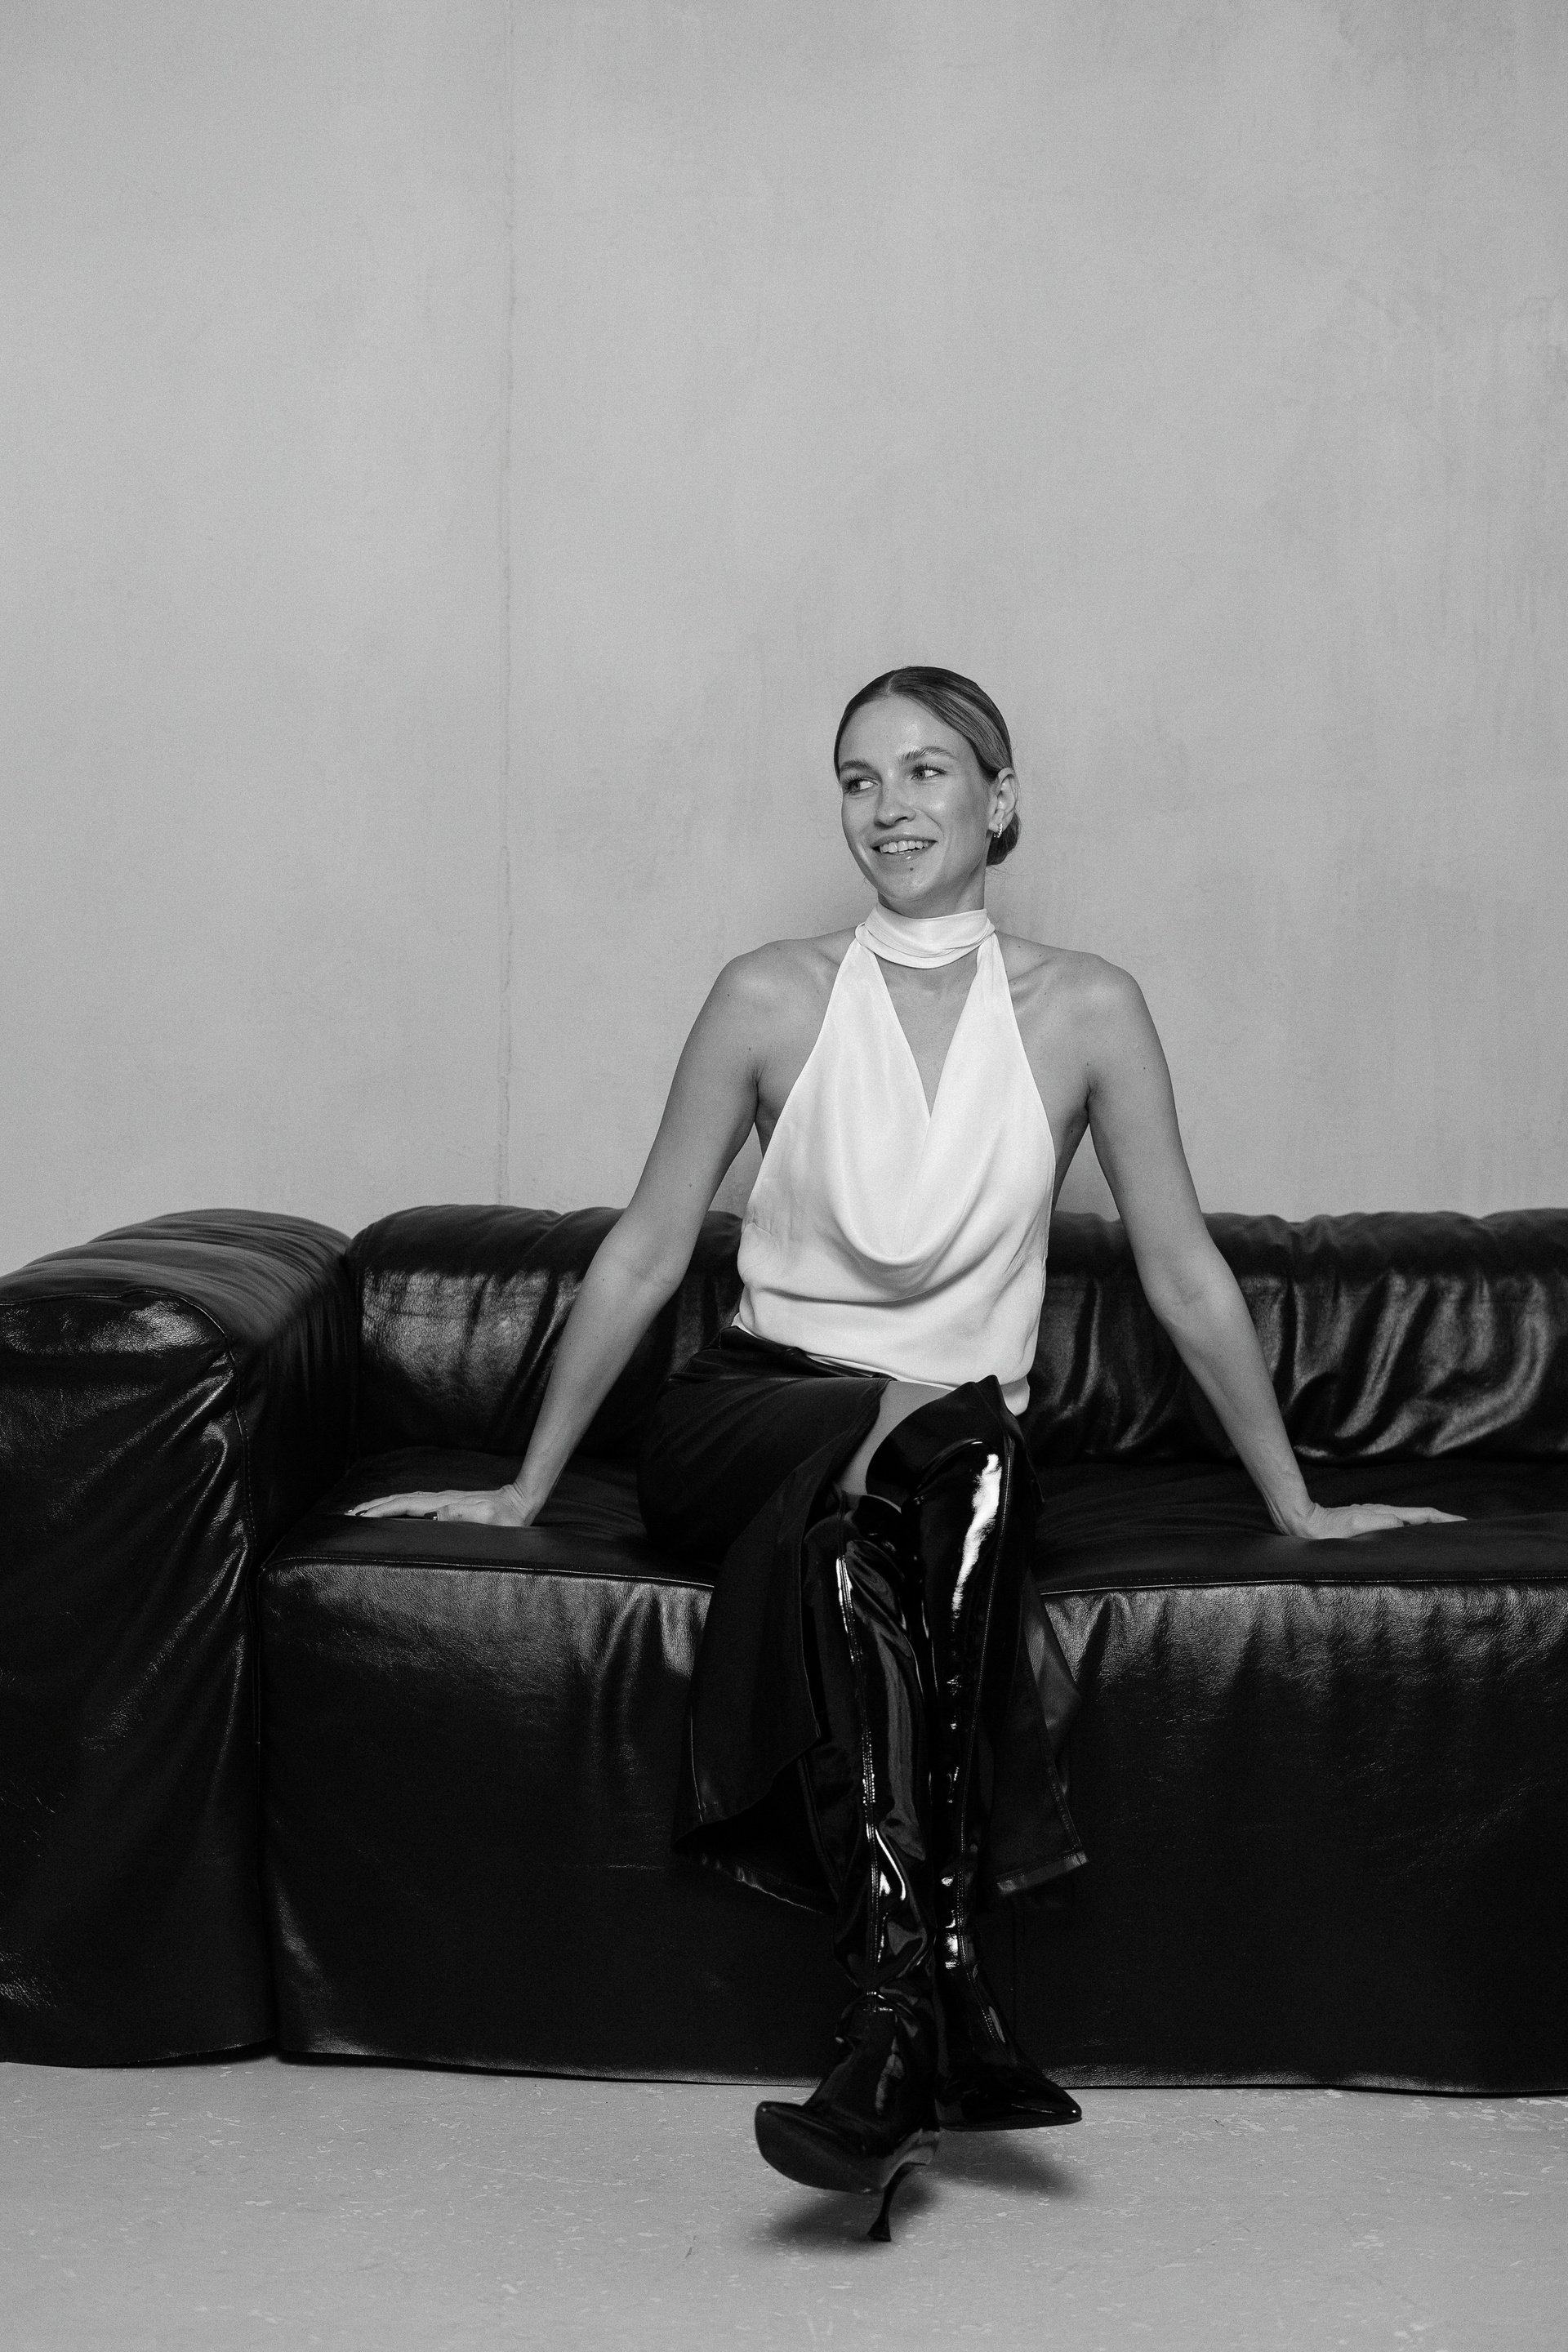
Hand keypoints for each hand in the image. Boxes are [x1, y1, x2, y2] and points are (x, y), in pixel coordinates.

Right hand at [346, 1485, 530, 1526]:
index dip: (380, 1511)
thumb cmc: (506, 1518)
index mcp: (443, 1503)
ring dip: (381, 1505)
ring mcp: (441, 1500)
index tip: (359, 1517)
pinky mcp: (445, 1504)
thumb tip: (438, 1512)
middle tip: (347, 1515)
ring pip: (403, 1501)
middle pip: (397, 1500)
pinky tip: (391, 1512)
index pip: (404, 1505)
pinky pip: (412, 1504)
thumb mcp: (490, 1520)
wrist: (518, 1502)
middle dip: (371, 1506)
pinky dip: (395, 1506)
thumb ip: (466, 1515)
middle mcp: (438, 1499)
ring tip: (360, 1513)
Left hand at [1286, 1500, 1464, 1541]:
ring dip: (1430, 1526)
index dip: (1445, 1518)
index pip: (1423, 1514)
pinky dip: (1413, 1529)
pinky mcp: (1369, 1523)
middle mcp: (1384, 1514)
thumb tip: (1402, 1522)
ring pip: (1411, 1520)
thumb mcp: (1355, 1526)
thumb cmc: (1329, 1530)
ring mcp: (1377, 1517)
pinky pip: (1399, 1525)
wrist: (1306, 1524)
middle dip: (1444, 1521)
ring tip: (1446, 1534)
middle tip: (1464, 1530)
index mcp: (1385, 1514)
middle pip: (1421, 1515)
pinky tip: (1414, 1537)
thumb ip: (1379, 1523)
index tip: (1464, 1523)